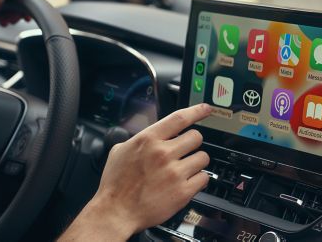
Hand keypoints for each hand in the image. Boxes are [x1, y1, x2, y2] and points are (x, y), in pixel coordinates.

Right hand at [59, 104, 211, 240]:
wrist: (115, 212)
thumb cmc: (116, 184)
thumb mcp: (120, 151)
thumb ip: (141, 139)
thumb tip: (154, 132)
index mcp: (148, 140)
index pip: (179, 118)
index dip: (197, 111)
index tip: (206, 109)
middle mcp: (163, 153)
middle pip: (196, 137)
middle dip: (192, 143)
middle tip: (184, 152)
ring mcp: (174, 172)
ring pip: (203, 157)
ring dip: (196, 162)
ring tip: (184, 169)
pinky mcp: (183, 191)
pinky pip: (204, 178)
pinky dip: (198, 180)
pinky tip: (186, 182)